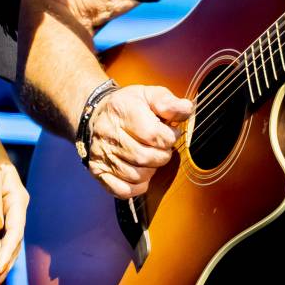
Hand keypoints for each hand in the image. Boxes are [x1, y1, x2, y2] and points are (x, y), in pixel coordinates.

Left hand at [0, 118, 28, 284]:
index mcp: (18, 198)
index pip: (16, 230)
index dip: (8, 251)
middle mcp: (17, 206)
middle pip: (15, 241)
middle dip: (5, 263)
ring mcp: (11, 210)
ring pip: (10, 241)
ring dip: (2, 261)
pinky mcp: (2, 212)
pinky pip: (3, 236)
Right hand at [85, 84, 192, 199]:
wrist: (98, 113)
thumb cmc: (130, 105)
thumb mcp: (149, 95)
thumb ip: (169, 102)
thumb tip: (186, 109)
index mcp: (123, 110)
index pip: (153, 135)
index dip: (170, 137)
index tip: (170, 132)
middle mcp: (108, 133)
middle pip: (145, 157)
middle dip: (162, 155)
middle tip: (162, 147)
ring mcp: (101, 153)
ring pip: (136, 175)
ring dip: (151, 170)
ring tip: (150, 157)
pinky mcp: (98, 170)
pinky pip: (122, 190)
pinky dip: (137, 187)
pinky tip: (141, 174)